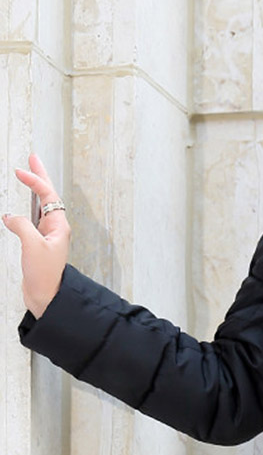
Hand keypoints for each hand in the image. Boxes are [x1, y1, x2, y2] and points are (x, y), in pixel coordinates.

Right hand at [3, 154, 70, 318]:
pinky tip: (17, 208)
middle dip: (40, 177)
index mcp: (59, 226)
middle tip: (33, 159)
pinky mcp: (37, 243)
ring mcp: (46, 235)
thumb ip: (22, 226)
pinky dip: (24, 209)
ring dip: (34, 190)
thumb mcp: (32, 246)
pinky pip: (31, 220)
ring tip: (28, 174)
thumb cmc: (45, 275)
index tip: (20, 171)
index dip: (34, 181)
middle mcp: (54, 228)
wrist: (45, 295)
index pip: (47, 195)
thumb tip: (10, 216)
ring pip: (40, 206)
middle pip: (47, 196)